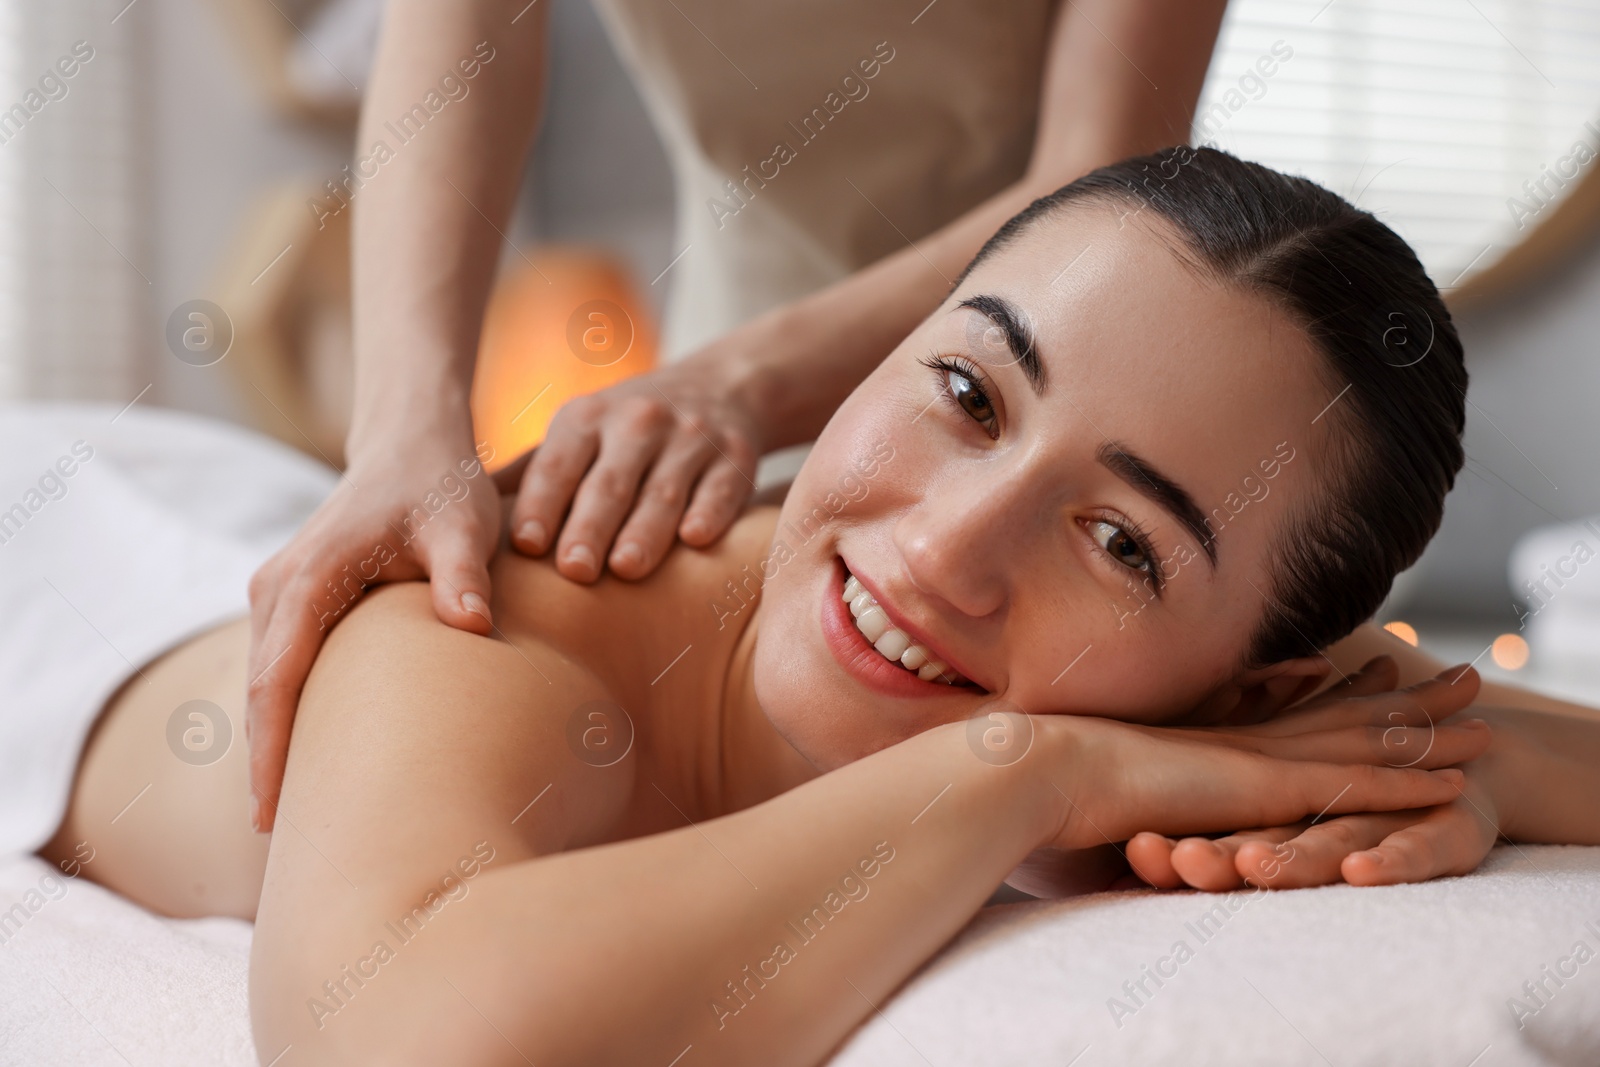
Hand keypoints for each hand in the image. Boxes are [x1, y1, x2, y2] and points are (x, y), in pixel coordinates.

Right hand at [245, 439, 498, 831]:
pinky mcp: (292, 601)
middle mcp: (278, 587)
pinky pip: (279, 669)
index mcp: (311, 575)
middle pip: (261, 693)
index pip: (279, 676)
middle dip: (268, 766)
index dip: (273, 747)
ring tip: (295, 825)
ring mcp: (278, 593)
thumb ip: (463, 573)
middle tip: (288, 846)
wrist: (412, 443)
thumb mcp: (462, 525)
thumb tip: (469, 623)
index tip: (273, 812)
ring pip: (265, 685)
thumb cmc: (442, 486)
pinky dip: (286, 716)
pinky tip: (310, 766)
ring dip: (274, 746)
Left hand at [498, 357, 761, 581]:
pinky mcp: (736, 456)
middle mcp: (638, 422)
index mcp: (586, 419)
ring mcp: (690, 438)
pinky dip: (710, 512)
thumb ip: (528, 474)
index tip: (526, 546)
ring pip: (664, 489)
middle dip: (590, 525)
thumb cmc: (626, 430)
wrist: (722, 387)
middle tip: (575, 570)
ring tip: (628, 569)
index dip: (542, 504)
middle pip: (609, 481)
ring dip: (646, 529)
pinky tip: (697, 540)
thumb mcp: (577, 434)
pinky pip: (721, 487)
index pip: (558, 465)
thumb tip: (454, 515)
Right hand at [1033, 660, 1491, 854]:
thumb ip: (1124, 762)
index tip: (1376, 666)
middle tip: (1459, 675)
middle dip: (1406, 696)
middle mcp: (1243, 736)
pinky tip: (1453, 784)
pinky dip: (1405, 784)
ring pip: (1363, 743)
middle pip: (1343, 713)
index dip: (1340, 689)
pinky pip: (1353, 786)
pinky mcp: (1261, 785)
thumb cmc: (1051, 774)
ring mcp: (1256, 757)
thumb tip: (1119, 760)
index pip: (1290, 707)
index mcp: (1210, 733)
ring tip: (1484, 723)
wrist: (1039, 766)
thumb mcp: (1098, 765)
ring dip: (1429, 734)